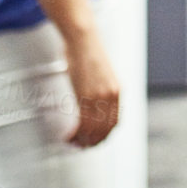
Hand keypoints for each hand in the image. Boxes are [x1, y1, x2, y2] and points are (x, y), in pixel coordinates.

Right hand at [63, 28, 119, 147]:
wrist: (84, 40)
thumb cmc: (89, 54)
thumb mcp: (102, 75)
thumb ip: (103, 91)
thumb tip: (96, 105)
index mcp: (117, 91)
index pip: (114, 122)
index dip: (104, 135)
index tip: (95, 140)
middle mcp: (111, 96)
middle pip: (104, 129)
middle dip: (93, 141)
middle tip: (82, 146)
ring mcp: (99, 96)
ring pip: (92, 129)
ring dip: (82, 140)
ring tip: (73, 143)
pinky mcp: (86, 95)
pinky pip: (82, 122)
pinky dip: (74, 133)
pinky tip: (69, 135)